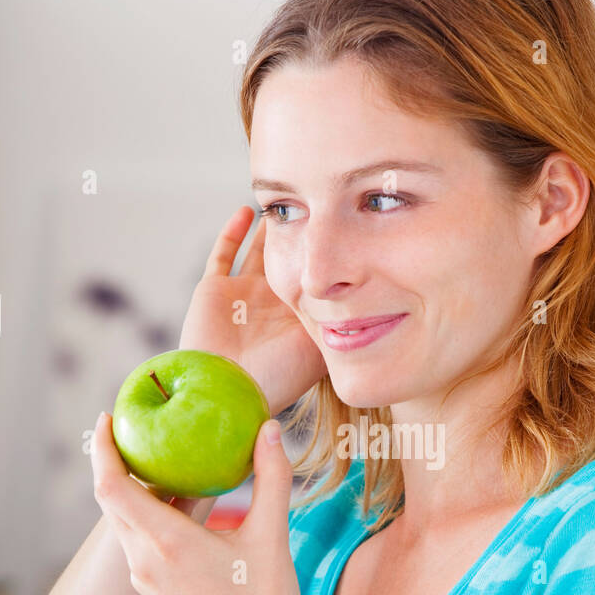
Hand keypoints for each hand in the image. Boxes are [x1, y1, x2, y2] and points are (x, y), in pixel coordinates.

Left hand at [90, 409, 309, 594]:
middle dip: (116, 462)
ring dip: (137, 492)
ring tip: (162, 462)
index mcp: (166, 543)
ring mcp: (146, 580)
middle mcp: (144, 561)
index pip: (111, 486)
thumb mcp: (272, 536)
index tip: (106, 418)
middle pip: (112, 501)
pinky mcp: (155, 594)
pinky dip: (151, 518)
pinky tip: (181, 508)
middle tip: (134, 429)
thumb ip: (271, 478)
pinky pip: (140, 544)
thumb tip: (269, 429)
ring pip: (127, 524)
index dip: (102, 449)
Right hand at [179, 206, 328, 417]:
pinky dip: (232, 232)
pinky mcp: (213, 290)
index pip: (316, 277)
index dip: (328, 255)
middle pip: (289, 259)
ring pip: (258, 252)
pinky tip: (248, 211)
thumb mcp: (323, 349)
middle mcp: (271, 303)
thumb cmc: (277, 377)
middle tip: (317, 202)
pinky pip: (222, 254)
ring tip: (285, 201)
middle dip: (301, 234)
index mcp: (297, 316)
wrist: (227, 393)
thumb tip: (380, 301)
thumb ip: (344, 325)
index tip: (346, 225)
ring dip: (270, 228)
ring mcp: (242, 295)